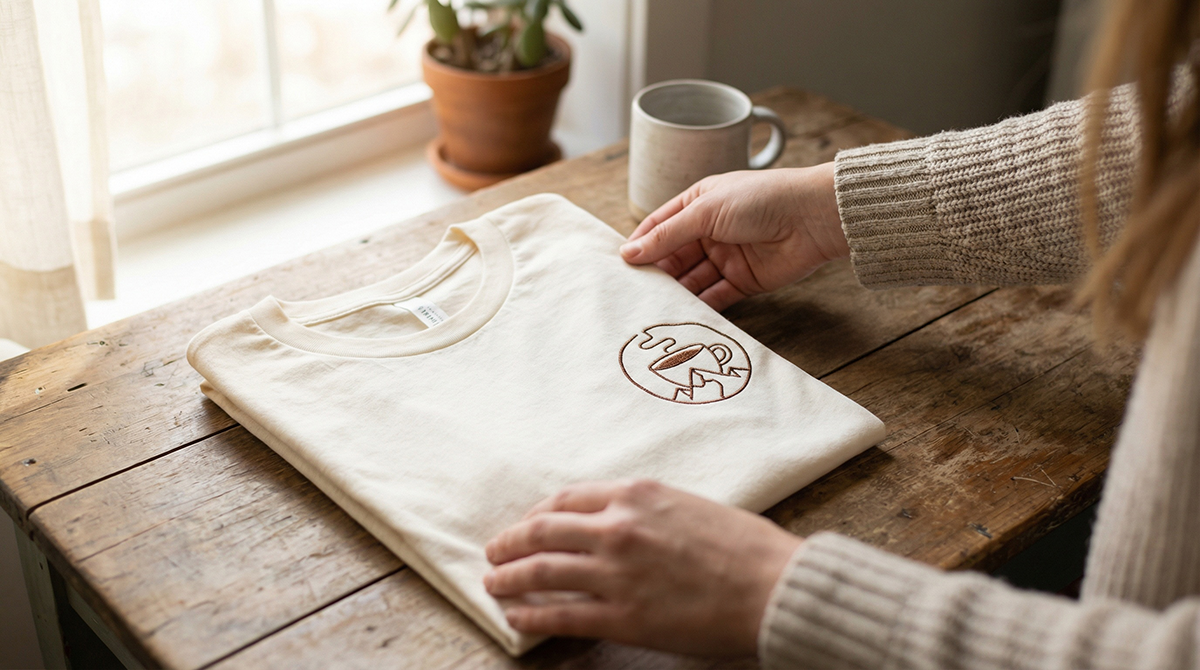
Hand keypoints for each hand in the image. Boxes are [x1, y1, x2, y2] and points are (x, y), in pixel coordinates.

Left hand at [483, 479, 802, 655]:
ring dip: (508, 578)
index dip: (536, 514)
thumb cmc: (745, 547)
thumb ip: (646, 511)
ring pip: (540, 572)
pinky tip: (516, 619)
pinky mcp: (622, 616)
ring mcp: (616, 573)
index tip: (526, 524)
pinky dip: (530, 617)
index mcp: (635, 494)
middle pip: (542, 531)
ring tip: (493, 584)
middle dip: (509, 542)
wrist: (774, 586)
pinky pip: (560, 616)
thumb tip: (615, 522)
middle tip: (493, 553)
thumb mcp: (689, 505)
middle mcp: (617, 527)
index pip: (566, 499)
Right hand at [620, 163, 847, 310]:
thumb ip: (667, 235)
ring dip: (675, 292)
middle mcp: (709, 231)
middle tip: (633, 293)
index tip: (620, 265)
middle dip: (656, 273)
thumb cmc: (761, 200)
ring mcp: (726, 257)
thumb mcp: (706, 211)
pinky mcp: (743, 281)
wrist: (812, 218)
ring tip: (653, 308)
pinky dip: (700, 306)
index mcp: (698, 203)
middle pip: (673, 256)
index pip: (659, 226)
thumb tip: (629, 252)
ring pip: (692, 279)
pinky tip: (683, 315)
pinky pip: (715, 296)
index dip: (640, 244)